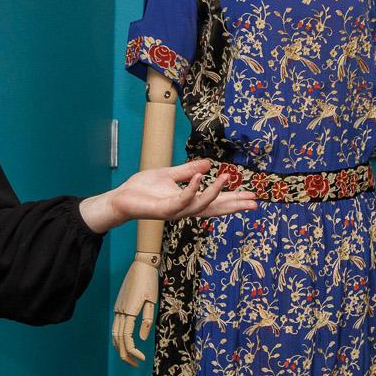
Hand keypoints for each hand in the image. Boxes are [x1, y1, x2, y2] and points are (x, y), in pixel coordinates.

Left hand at [79, 159, 258, 233]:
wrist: (122, 197)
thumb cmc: (143, 188)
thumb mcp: (170, 174)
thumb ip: (189, 170)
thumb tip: (209, 163)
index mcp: (188, 201)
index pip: (216, 202)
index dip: (233, 200)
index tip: (252, 198)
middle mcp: (185, 209)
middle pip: (215, 209)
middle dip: (234, 205)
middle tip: (253, 202)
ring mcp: (176, 211)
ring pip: (201, 205)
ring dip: (215, 192)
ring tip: (226, 177)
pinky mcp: (164, 210)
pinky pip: (181, 200)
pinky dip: (191, 189)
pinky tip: (199, 178)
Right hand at [111, 259, 160, 365]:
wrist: (142, 265)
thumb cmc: (150, 282)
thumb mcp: (152, 301)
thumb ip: (147, 320)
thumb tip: (143, 338)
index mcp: (129, 311)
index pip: (127, 339)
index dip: (133, 351)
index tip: (143, 359)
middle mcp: (120, 311)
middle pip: (118, 340)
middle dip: (125, 355)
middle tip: (136, 365)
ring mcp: (117, 309)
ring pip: (114, 334)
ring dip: (120, 348)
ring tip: (130, 358)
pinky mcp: (118, 306)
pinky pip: (115, 326)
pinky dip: (118, 338)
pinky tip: (126, 343)